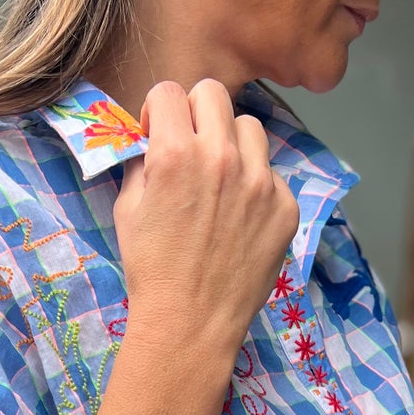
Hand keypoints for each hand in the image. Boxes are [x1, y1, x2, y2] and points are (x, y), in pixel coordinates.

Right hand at [113, 79, 299, 372]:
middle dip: (196, 112)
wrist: (190, 323)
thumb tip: (153, 140)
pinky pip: (272, 174)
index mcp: (176, 153)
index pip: (169, 91)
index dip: (159, 110)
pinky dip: (255, 186)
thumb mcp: (129, 208)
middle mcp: (222, 158)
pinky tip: (240, 217)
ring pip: (250, 128)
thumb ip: (144, 163)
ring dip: (231, 142)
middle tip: (191, 145)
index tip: (159, 133)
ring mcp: (261, 182)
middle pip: (214, 94)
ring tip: (220, 179)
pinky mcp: (285, 207)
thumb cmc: (152, 269)